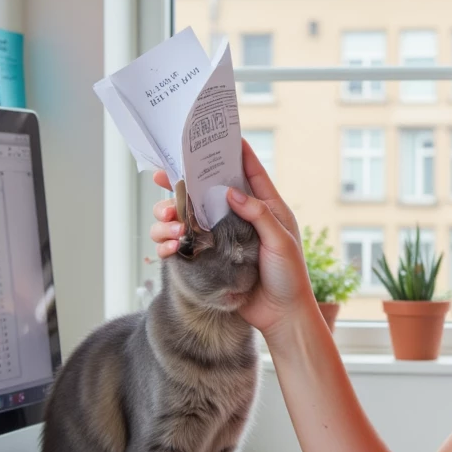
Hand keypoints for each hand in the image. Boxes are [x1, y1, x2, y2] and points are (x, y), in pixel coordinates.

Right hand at [148, 140, 315, 338]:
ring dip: (172, 216)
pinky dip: (171, 244)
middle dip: (184, 182)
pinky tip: (168, 246)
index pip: (249, 171)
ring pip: (189, 217)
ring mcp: (224, 239)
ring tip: (166, 219)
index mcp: (265, 207)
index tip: (213, 135)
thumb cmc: (290, 278)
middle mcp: (241, 218)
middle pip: (208, 191)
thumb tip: (231, 191)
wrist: (282, 316)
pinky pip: (185, 246)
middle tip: (161, 176)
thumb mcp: (281, 242)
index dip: (233, 151)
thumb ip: (259, 214)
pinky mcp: (211, 260)